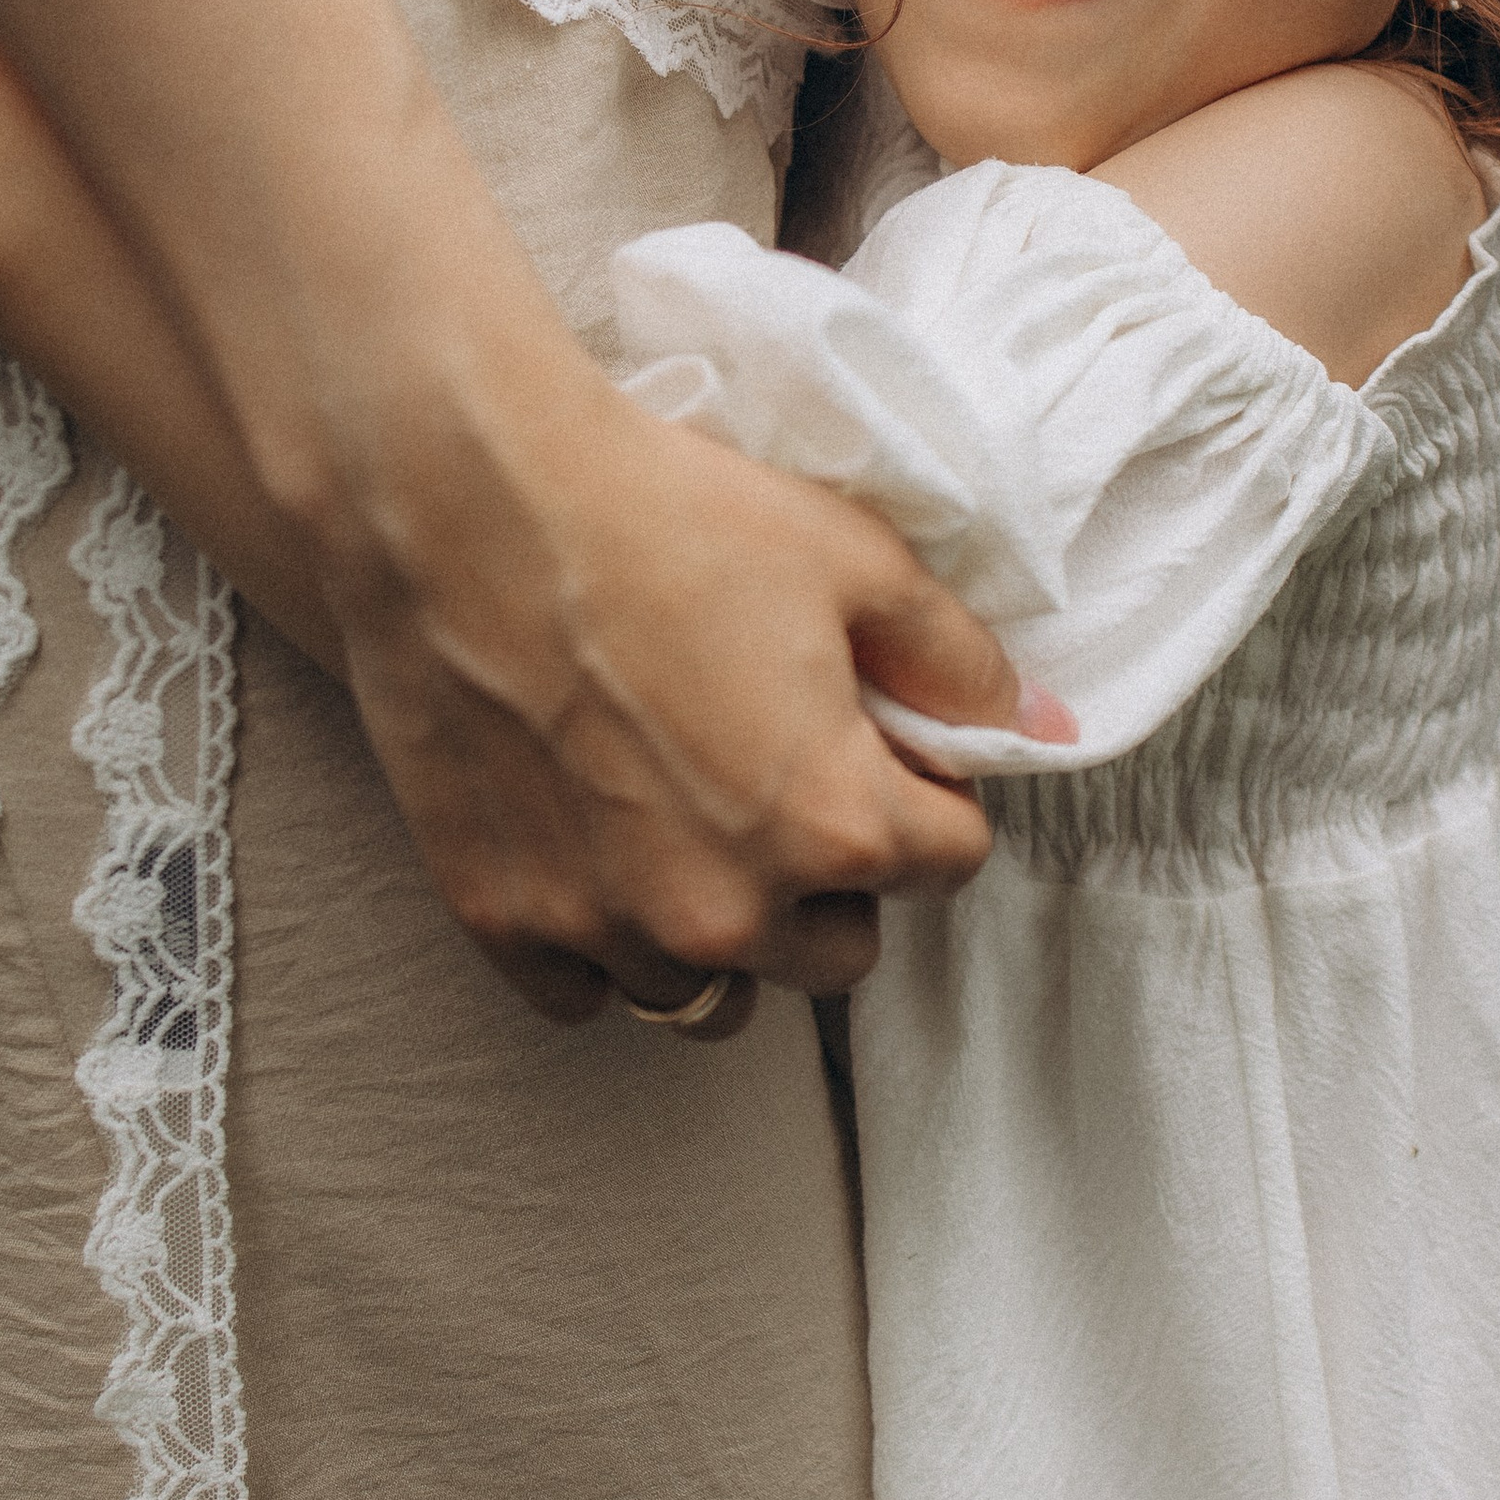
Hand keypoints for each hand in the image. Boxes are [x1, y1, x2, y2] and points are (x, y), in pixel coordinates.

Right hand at [311, 364, 1054, 1038]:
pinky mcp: (506, 925)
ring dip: (724, 925)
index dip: (927, 793)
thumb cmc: (661, 516)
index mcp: (832, 824)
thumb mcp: (850, 559)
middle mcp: (727, 909)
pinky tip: (600, 851)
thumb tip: (1038, 726)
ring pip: (717, 992)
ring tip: (687, 820)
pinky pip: (591, 993)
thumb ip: (958, 662)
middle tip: (780, 776)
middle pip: (841, 950)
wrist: (461, 505)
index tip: (880, 745)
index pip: (950, 863)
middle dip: (836, 877)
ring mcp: (609, 930)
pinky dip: (607, 942)